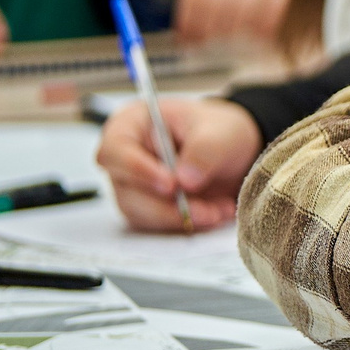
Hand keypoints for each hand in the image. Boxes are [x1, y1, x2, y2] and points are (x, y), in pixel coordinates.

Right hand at [97, 97, 258, 231]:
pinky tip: (216, 214)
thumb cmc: (218, 130)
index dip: (138, 170)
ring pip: (140, 212)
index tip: (171, 185)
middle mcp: (124, 158)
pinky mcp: (147, 207)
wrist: (233, 151)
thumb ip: (204, 150)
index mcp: (131, 125)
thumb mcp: (220, 131)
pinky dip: (187, 223)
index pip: (115, 149)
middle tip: (204, 210)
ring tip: (218, 211)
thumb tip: (184, 181)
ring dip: (180, 217)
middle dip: (167, 205)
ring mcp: (133, 185)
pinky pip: (158, 224)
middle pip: (126, 188)